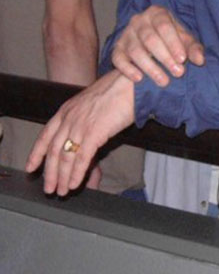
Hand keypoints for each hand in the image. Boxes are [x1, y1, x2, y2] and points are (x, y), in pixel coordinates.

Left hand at [26, 71, 135, 195]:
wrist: (131, 83)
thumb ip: (84, 116)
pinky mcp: (94, 133)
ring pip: (65, 157)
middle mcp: (69, 118)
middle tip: (48, 188)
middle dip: (50, 172)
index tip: (31, 167)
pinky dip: (76, 174)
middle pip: (54, 151)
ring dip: (62, 177)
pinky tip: (75, 184)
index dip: (37, 153)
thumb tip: (86, 132)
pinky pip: (81, 158)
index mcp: (67, 110)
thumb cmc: (119, 89)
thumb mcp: (92, 101)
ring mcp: (80, 126)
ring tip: (62, 191)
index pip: (45, 135)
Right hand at [111, 5, 204, 86]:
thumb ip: (194, 48)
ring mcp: (126, 34)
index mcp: (157, 13)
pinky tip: (139, 79)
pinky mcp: (117, 49)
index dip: (173, 43)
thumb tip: (200, 60)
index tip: (183, 59)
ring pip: (135, 51)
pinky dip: (128, 70)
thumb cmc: (172, 39)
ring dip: (150, 67)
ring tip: (164, 81)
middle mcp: (138, 21)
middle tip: (178, 72)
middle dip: (165, 57)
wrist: (152, 43)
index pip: (164, 26)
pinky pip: (118, 59)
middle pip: (150, 39)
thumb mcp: (185, 40)